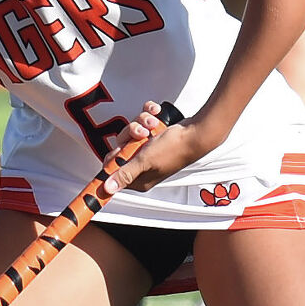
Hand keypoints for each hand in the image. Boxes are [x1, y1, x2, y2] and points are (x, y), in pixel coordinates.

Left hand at [99, 103, 215, 195]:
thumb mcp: (145, 161)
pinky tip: (156, 117)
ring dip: (140, 123)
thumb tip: (107, 188)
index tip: (120, 149)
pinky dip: (149, 117)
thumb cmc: (174, 148)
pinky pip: (142, 123)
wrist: (197, 131)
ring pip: (131, 133)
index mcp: (139, 178)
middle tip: (141, 134)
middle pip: (121, 148)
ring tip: (152, 125)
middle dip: (129, 135)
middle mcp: (142, 166)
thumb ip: (125, 173)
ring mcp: (148, 150)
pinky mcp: (154, 137)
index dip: (115, 158)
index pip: (114, 171)